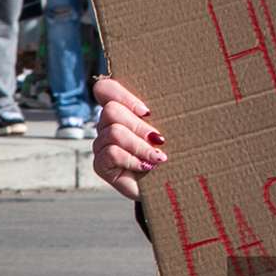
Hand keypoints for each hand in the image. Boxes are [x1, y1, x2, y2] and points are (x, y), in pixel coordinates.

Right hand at [90, 76, 166, 198]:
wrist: (167, 186)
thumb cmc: (170, 153)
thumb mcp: (167, 128)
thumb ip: (161, 111)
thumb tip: (175, 96)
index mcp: (120, 110)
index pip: (106, 89)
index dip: (123, 95)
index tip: (148, 112)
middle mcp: (106, 125)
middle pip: (111, 110)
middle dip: (139, 126)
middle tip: (160, 140)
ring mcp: (101, 145)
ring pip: (114, 132)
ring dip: (140, 146)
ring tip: (158, 157)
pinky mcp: (100, 164)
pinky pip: (112, 153)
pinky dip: (132, 160)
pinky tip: (145, 167)